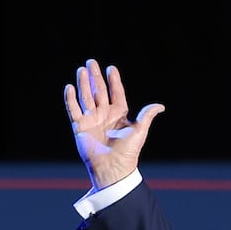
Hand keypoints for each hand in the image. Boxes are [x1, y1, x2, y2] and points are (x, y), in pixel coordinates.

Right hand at [63, 59, 164, 190]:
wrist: (112, 167)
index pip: (116, 93)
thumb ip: (147, 115)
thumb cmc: (128, 151)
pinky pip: (73, 109)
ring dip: (83, 83)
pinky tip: (70, 87)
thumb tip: (161, 106)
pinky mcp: (80, 127)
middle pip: (98, 91)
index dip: (114, 81)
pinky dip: (70, 99)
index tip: (111, 68)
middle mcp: (104, 115)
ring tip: (81, 70)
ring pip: (86, 97)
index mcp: (119, 114)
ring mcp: (91, 120)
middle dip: (95, 77)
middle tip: (91, 62)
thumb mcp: (140, 130)